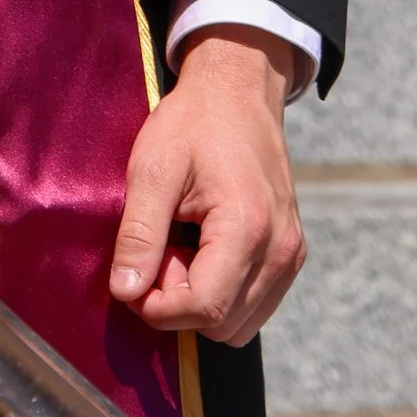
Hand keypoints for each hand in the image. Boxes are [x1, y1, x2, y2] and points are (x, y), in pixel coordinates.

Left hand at [108, 30, 307, 346]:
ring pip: (239, 324)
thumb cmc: (192, 124)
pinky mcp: (291, 254)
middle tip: (162, 248)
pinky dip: (222, 293)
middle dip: (178, 300)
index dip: (158, 306)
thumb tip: (125, 293)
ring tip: (183, 247)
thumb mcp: (152, 170)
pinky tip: (204, 250)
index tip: (135, 273)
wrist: (239, 93)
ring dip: (201, 300)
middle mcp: (280, 249)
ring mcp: (291, 254)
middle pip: (220, 322)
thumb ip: (138, 234)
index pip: (203, 306)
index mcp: (248, 226)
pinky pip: (254, 306)